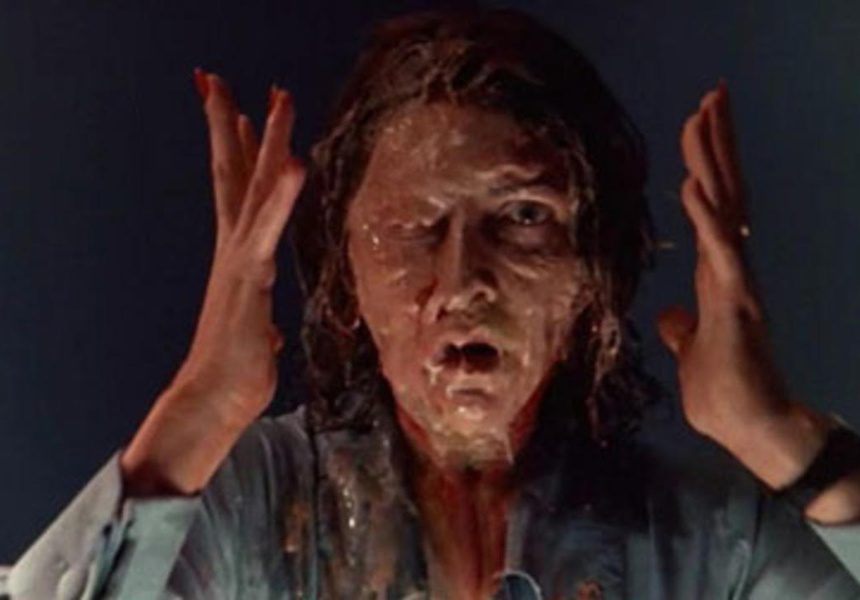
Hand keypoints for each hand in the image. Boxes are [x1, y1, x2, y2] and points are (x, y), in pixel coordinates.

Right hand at [171, 70, 304, 427]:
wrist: (213, 401)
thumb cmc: (235, 373)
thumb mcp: (254, 340)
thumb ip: (259, 325)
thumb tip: (266, 337)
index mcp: (240, 257)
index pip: (237, 192)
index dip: (239, 151)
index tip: (242, 114)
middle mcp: (235, 248)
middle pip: (233, 173)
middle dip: (231, 123)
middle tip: (219, 77)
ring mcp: (240, 258)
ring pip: (253, 187)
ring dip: (265, 139)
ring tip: (276, 97)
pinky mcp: (249, 277)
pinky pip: (267, 227)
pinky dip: (281, 194)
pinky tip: (294, 160)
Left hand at [657, 83, 828, 480]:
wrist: (749, 427)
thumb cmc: (724, 392)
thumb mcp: (691, 352)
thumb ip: (683, 329)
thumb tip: (671, 317)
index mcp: (716, 274)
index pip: (710, 207)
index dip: (705, 166)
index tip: (699, 126)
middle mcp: (730, 267)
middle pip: (723, 191)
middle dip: (716, 142)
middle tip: (712, 94)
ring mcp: (736, 280)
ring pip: (724, 207)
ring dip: (712, 159)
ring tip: (704, 112)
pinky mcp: (736, 302)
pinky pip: (719, 250)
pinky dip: (706, 216)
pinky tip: (693, 184)